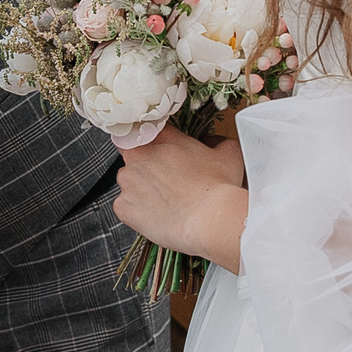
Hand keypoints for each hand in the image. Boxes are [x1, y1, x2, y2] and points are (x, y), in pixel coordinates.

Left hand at [114, 131, 246, 273]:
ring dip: (141, 188)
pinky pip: (125, 206)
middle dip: (147, 166)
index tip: (164, 154)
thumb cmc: (219, 188)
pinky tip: (157, 215)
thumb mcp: (228, 153)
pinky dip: (137, 211)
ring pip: (129, 181)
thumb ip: (215, 142)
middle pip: (134, 155)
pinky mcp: (122, 207)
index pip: (148, 131)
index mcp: (161, 137)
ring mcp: (127, 182)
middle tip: (167, 180)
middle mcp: (138, 155)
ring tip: (164, 201)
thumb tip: (210, 143)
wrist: (210, 220)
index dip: (156, 144)